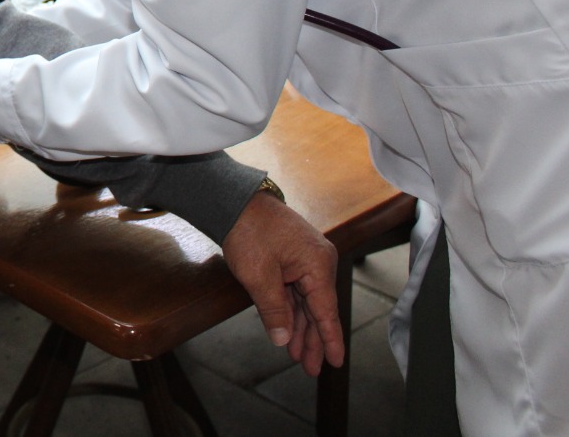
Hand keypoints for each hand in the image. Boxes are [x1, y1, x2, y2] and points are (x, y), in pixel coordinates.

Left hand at [220, 191, 343, 376]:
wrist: (234, 200)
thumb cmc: (248, 231)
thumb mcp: (258, 277)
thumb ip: (274, 310)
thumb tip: (282, 339)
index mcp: (317, 265)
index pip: (326, 311)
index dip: (330, 340)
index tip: (335, 363)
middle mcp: (318, 262)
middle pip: (318, 309)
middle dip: (312, 340)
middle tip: (310, 368)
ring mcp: (307, 259)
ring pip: (306, 302)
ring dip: (300, 328)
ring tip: (298, 356)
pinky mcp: (294, 257)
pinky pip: (296, 290)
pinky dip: (292, 311)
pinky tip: (289, 331)